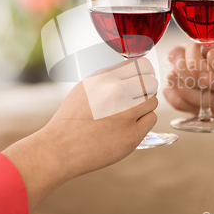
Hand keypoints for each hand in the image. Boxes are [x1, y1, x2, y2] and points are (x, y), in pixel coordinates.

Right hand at [3, 58, 157, 209]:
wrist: (60, 148)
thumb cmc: (71, 119)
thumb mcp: (85, 87)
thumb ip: (109, 77)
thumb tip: (131, 67)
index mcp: (104, 78)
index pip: (141, 65)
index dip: (145, 72)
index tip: (143, 78)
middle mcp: (116, 92)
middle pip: (151, 82)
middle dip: (147, 90)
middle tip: (138, 99)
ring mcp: (126, 113)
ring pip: (153, 100)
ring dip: (146, 106)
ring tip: (131, 114)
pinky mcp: (132, 134)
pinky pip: (151, 119)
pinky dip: (144, 122)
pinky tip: (131, 126)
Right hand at [163, 37, 213, 147]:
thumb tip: (210, 54)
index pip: (194, 43)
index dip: (195, 61)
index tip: (210, 80)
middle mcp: (203, 57)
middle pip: (176, 56)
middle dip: (190, 77)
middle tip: (212, 89)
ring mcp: (193, 76)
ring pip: (172, 78)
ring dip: (190, 94)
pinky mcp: (188, 95)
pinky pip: (170, 95)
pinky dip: (183, 104)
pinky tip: (203, 109)